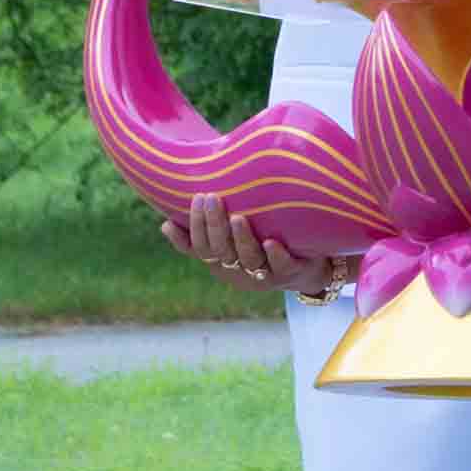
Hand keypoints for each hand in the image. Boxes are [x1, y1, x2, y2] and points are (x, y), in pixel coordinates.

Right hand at [160, 204, 354, 297]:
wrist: (305, 270)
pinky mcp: (291, 272)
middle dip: (214, 224)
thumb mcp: (230, 244)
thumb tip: (165, 222)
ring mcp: (265, 274)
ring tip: (237, 217)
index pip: (201, 248)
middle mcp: (240, 271)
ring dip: (242, 238)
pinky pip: (282, 266)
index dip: (195, 226)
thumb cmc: (259, 249)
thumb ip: (205, 233)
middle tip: (212, 197)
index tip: (195, 198)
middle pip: (221, 251)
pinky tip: (270, 242)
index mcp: (221, 264)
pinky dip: (275, 254)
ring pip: (249, 259)